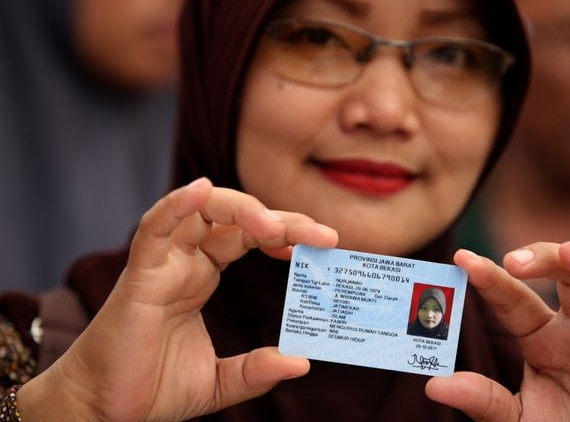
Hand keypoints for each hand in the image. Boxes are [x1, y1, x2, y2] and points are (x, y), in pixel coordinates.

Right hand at [20, 178, 338, 420]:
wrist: (105, 414)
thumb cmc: (152, 389)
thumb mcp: (220, 382)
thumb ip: (257, 370)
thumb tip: (301, 363)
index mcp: (203, 277)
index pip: (250, 237)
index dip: (286, 233)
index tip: (324, 244)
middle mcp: (185, 263)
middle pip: (235, 218)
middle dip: (281, 220)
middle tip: (323, 236)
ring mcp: (162, 266)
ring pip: (201, 212)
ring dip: (243, 209)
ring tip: (277, 227)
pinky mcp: (139, 278)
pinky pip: (154, 229)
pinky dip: (176, 205)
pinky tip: (202, 191)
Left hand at [426, 242, 569, 420]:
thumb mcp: (516, 419)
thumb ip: (483, 401)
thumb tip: (435, 386)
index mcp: (541, 336)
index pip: (515, 300)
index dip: (491, 279)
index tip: (462, 258)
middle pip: (567, 276)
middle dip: (544, 259)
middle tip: (514, 259)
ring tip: (569, 252)